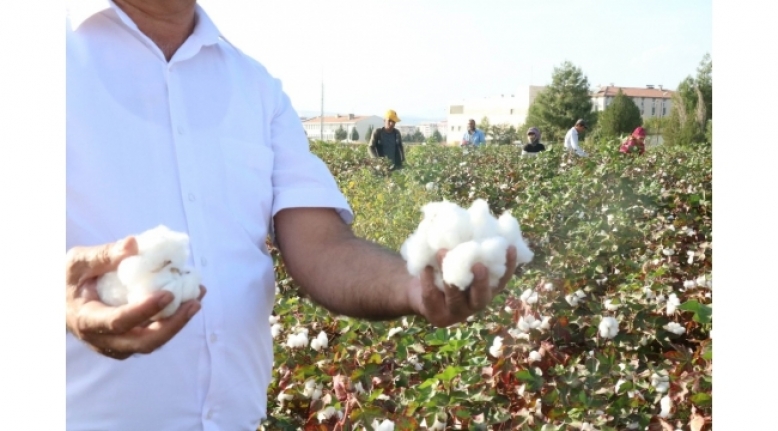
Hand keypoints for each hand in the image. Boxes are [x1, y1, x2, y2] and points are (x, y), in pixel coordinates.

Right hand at [65, 236, 205, 359]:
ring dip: (178, 323)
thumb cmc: (69, 279)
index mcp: (87, 320)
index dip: (144, 311)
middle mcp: (103, 339)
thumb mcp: (78, 262)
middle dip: (173, 325)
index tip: (168, 294)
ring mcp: (117, 345)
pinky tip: (189, 299)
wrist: (62, 302)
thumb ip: (104, 254)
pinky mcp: (129, 341)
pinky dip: (173, 321)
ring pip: (152, 343)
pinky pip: (154, 336)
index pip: (119, 322)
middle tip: (194, 303)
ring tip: (197, 298)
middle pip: (143, 343)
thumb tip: (133, 243)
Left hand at [408, 246, 517, 326]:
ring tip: (442, 252)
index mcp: (486, 289)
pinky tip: (425, 267)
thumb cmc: (443, 267)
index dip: (509, 265)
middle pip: (482, 297)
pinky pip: (432, 297)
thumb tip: (477, 213)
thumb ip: (468, 244)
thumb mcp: (457, 255)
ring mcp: (456, 312)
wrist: (417, 290)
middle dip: (481, 282)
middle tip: (478, 265)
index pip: (502, 280)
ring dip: (450, 278)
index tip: (509, 247)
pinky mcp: (437, 316)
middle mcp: (475, 303)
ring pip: (455, 298)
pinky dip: (428, 280)